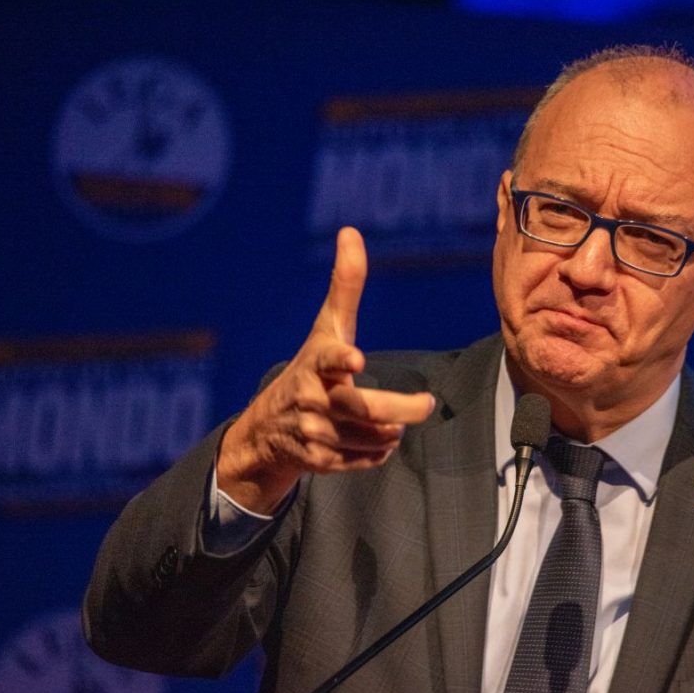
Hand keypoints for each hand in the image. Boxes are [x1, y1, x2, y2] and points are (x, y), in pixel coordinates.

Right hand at [216, 227, 435, 513]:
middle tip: (425, 404)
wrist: (268, 429)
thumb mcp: (326, 328)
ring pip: (372, 436)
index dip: (340, 359)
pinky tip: (378, 439)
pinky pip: (366, 459)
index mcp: (315, 363)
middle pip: (363, 409)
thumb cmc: (310, 368)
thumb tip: (350, 232)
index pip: (326, 358)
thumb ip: (344, 285)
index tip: (355, 359)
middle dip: (398, 410)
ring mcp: (315, 432)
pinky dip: (379, 451)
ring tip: (394, 419)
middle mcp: (312, 398)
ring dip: (390, 430)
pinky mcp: (320, 461)